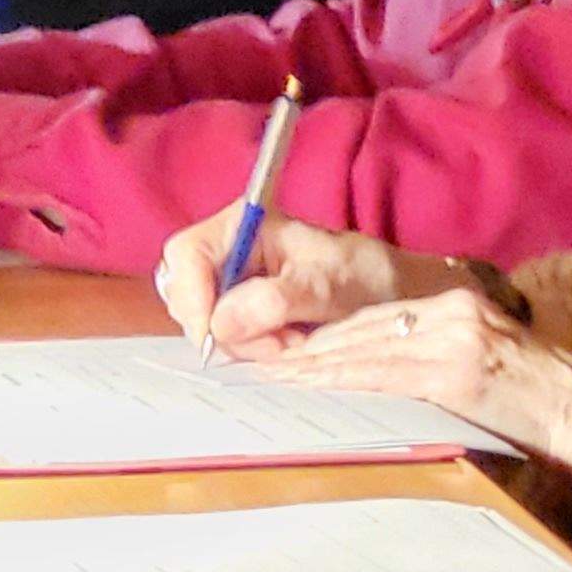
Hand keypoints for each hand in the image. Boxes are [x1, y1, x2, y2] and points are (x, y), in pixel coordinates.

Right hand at [156, 209, 464, 359]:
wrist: (386, 294)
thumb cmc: (363, 276)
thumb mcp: (328, 286)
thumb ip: (276, 301)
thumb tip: (222, 322)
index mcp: (245, 223)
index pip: (186, 254)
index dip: (192, 297)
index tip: (217, 335)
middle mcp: (228, 248)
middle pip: (187, 293)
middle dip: (227, 329)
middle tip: (278, 343)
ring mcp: (228, 280)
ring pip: (203, 321)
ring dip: (243, 343)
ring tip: (291, 340)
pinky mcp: (235, 308)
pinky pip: (221, 336)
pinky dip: (250, 348)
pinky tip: (284, 343)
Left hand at [258, 291, 571, 500]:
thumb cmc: (545, 421)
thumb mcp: (481, 388)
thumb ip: (430, 385)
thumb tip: (370, 409)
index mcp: (457, 313)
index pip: (369, 327)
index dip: (314, 345)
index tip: (266, 361)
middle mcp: (453, 314)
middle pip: (355, 333)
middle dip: (296, 354)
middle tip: (239, 371)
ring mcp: (457, 337)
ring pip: (361, 351)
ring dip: (305, 370)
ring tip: (256, 385)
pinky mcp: (462, 368)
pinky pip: (386, 377)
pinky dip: (340, 384)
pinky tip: (305, 395)